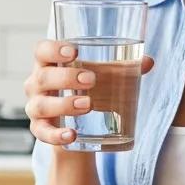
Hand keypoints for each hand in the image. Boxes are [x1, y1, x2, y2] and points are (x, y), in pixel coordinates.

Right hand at [24, 39, 153, 146]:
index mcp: (49, 64)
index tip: (74, 52)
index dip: (53, 49)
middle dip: (66, 78)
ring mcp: (36, 108)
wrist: (78, 128)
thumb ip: (123, 68)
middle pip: (42, 77)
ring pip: (40, 105)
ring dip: (63, 104)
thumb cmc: (88, 91)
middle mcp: (36, 84)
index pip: (41, 51)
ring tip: (87, 105)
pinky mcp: (40, 130)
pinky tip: (71, 135)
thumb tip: (147, 62)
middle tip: (92, 80)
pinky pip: (43, 133)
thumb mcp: (103, 78)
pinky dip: (56, 135)